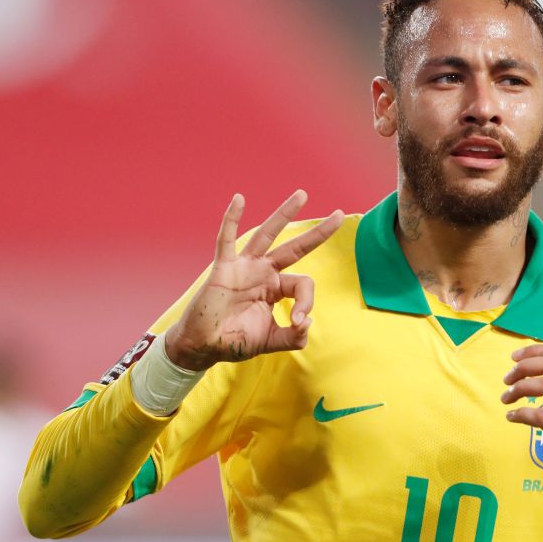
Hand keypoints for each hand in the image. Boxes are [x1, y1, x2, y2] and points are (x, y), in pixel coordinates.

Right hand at [165, 190, 342, 370]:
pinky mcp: (223, 268)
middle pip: (295, 247)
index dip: (306, 302)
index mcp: (276, 289)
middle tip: (339, 215)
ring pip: (267, 235)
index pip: (302, 285)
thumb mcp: (271, 341)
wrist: (203, 346)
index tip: (297, 321)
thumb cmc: (236, 341)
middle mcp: (263, 273)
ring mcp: (244, 267)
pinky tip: (239, 199)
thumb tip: (307, 322)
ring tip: (303, 195)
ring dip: (285, 214)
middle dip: (318, 233)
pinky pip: (226, 239)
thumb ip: (293, 337)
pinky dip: (231, 219)